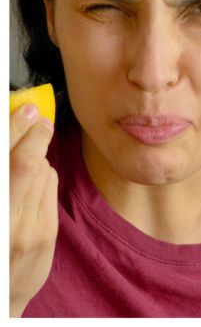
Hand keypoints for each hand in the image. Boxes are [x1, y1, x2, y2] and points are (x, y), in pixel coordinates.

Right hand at [9, 104, 57, 317]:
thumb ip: (3, 176)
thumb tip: (10, 140)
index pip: (6, 163)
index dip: (13, 131)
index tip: (23, 110)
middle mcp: (5, 223)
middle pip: (25, 163)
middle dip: (32, 134)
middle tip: (34, 115)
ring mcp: (28, 231)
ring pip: (42, 174)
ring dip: (36, 156)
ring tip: (25, 152)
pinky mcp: (46, 237)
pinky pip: (49, 191)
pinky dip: (43, 177)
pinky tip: (32, 179)